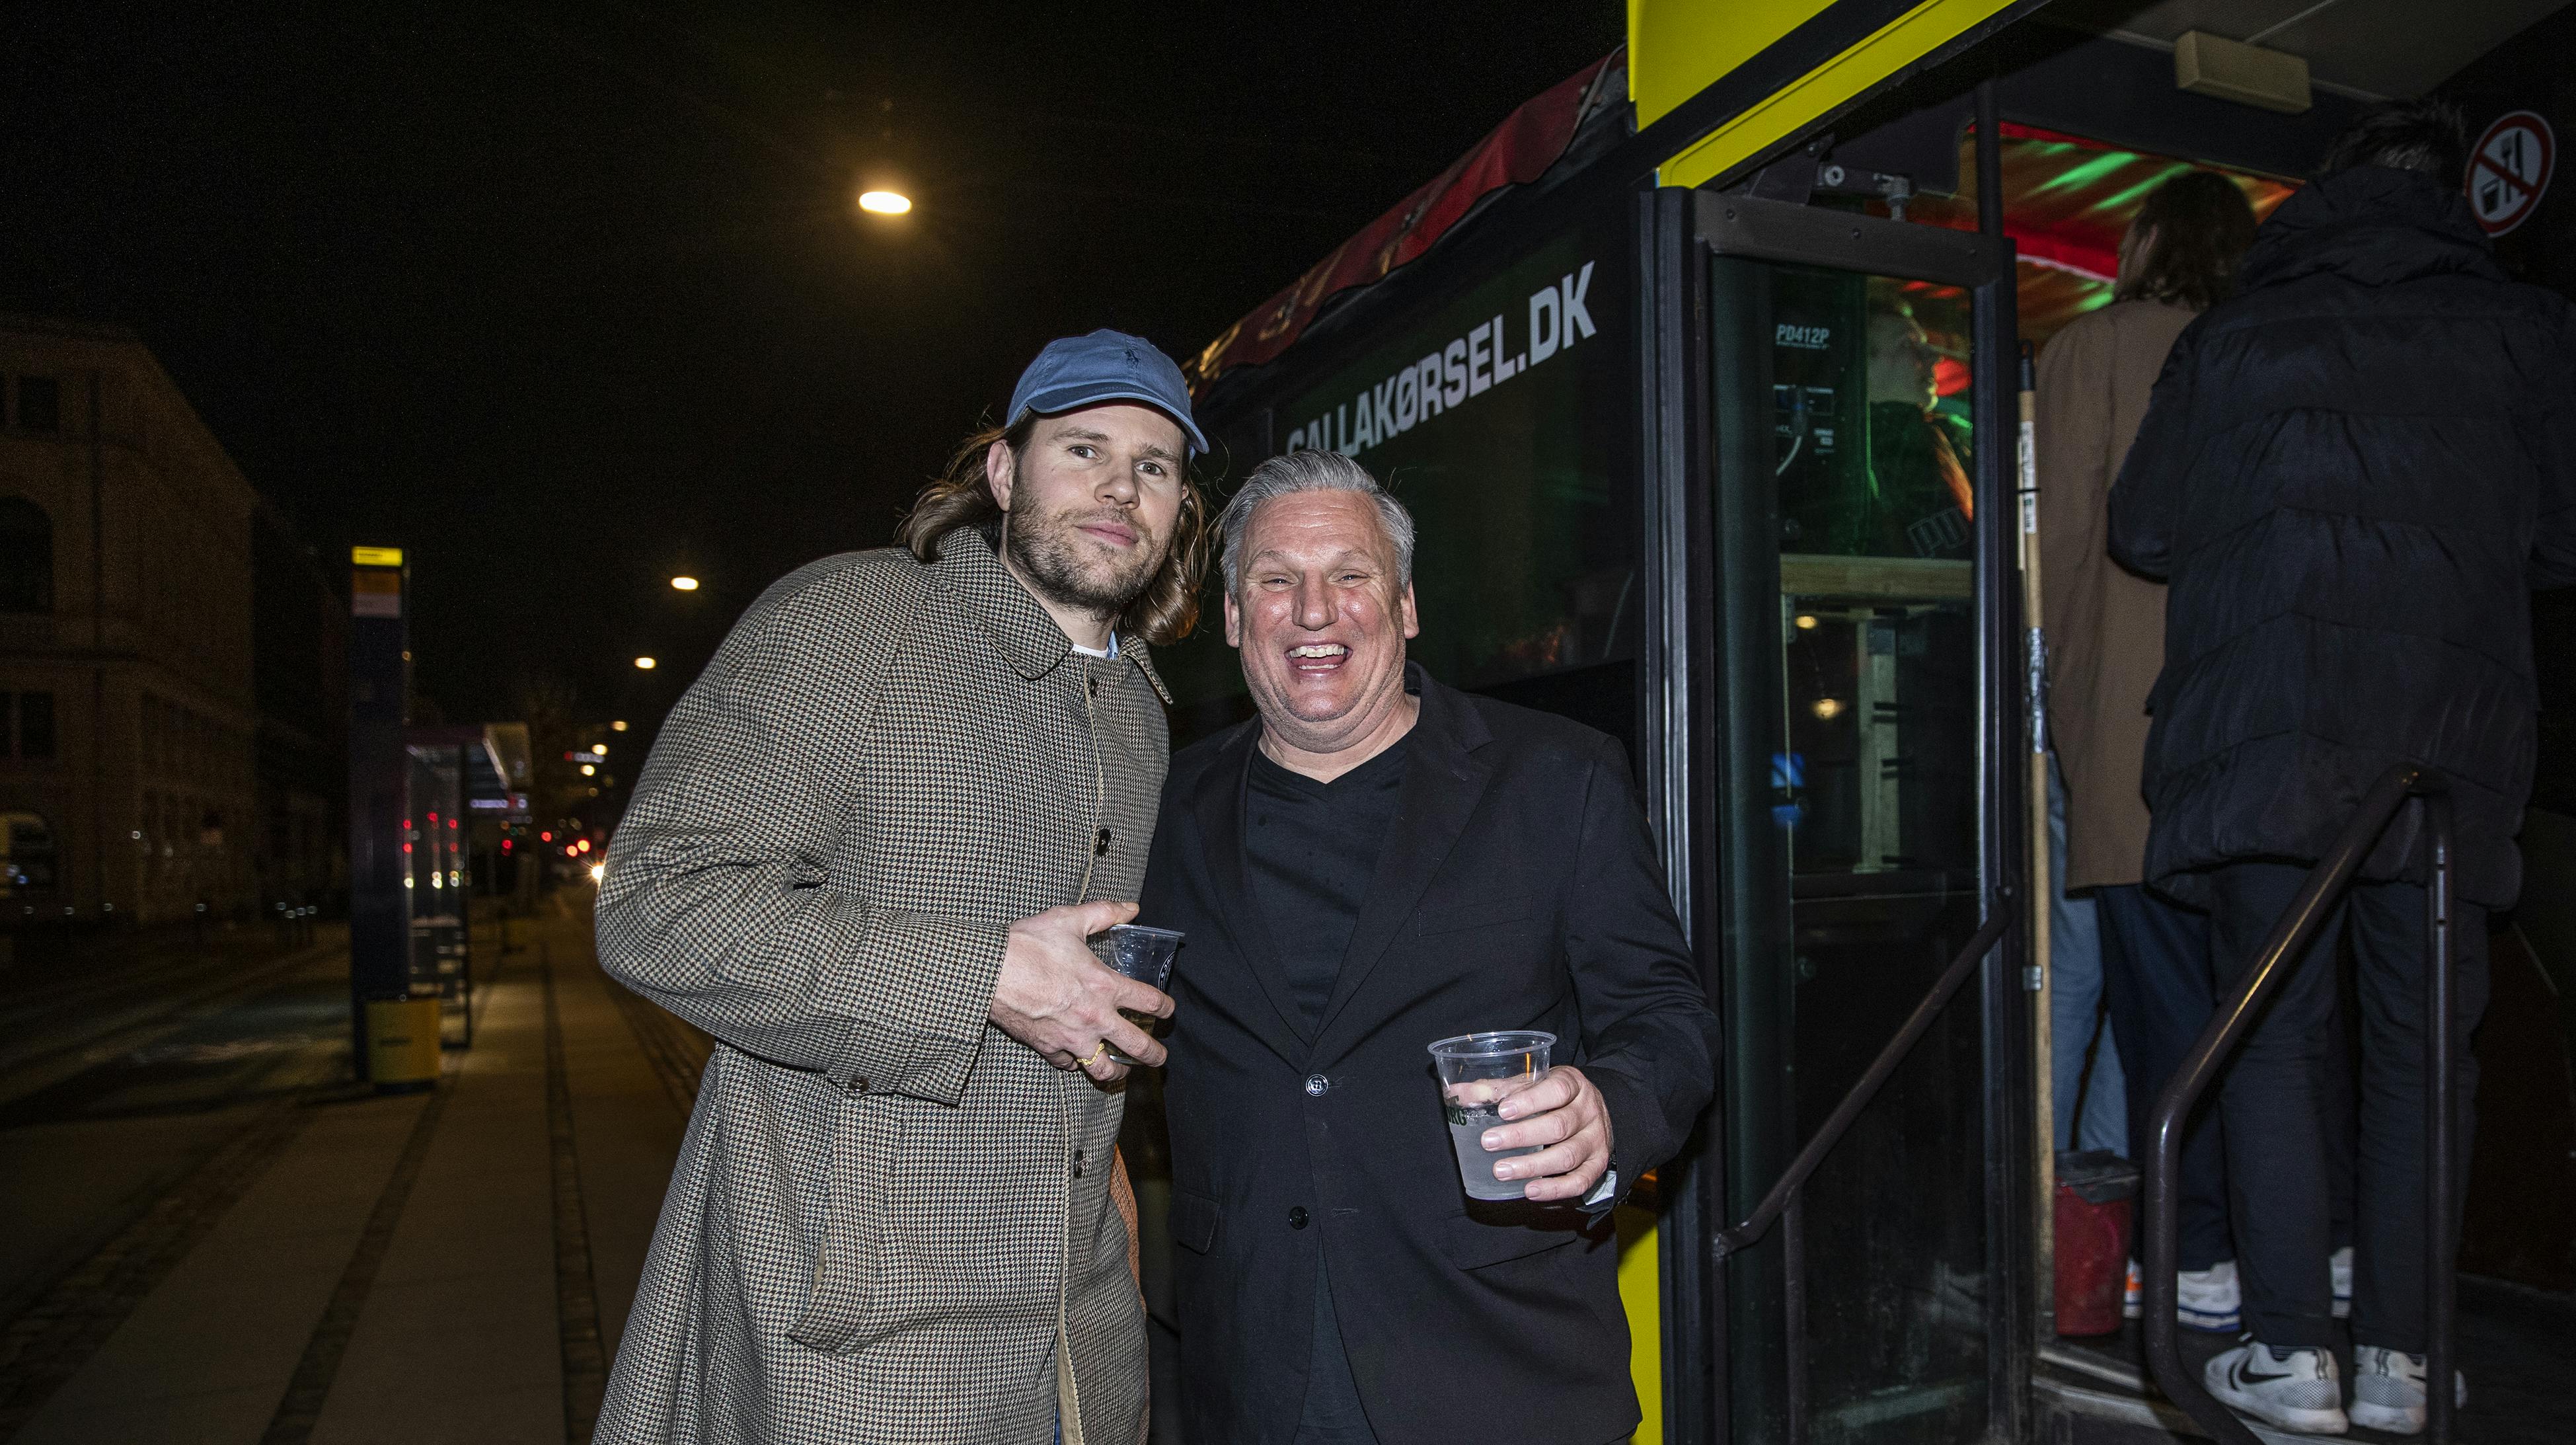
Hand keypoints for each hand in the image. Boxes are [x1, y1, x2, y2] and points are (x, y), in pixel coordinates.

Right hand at [987, 900, 1172, 1083]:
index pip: (1149, 1002)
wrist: (992, 972)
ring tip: (1124, 1072)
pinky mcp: (1048, 1048)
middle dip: (1154, 1054)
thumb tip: (1130, 907)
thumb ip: (1104, 913)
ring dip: (1118, 1072)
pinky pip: (1068, 1064)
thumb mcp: (1070, 920)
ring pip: (1104, 1068)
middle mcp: (1095, 1017)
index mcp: (1105, 986)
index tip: (1168, 1011)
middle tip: (1160, 1058)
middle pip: (1137, 1045)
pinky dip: (1075, 1063)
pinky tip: (1077, 1059)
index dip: (1165, 1008)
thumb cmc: (1030, 945)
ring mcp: (1072, 1038)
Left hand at [1478, 1065, 1612, 1203]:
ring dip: (1532, 1166)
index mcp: (1573, 1084)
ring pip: (1567, 1156)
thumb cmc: (1556, 1095)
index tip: (1502, 1111)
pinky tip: (1530, 1191)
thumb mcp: (1535, 1083)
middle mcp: (1588, 1111)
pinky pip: (1580, 1181)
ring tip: (1501, 1171)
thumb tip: (1459, 1092)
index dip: (1530, 1101)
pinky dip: (1555, 1189)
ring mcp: (1596, 1139)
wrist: (1595, 1110)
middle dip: (1520, 1136)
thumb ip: (1500, 1088)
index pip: (1557, 1089)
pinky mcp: (1598, 1164)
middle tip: (1489, 1142)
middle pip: (1558, 1126)